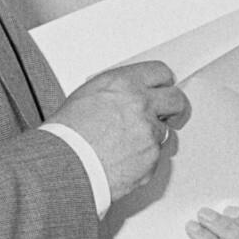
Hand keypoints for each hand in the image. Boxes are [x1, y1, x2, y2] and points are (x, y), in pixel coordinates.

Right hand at [50, 60, 189, 204]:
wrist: (63, 166)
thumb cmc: (66, 135)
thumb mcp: (86, 96)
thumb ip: (115, 92)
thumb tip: (126, 95)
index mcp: (124, 84)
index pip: (160, 72)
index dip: (162, 82)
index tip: (163, 87)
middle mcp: (141, 105)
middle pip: (176, 99)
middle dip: (172, 106)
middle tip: (167, 113)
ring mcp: (149, 132)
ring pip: (163, 131)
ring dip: (150, 136)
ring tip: (123, 143)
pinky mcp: (152, 158)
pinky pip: (153, 156)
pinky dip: (142, 159)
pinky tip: (121, 159)